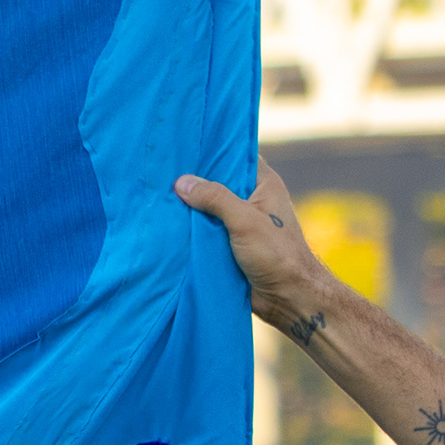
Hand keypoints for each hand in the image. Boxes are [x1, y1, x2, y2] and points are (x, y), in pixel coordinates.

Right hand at [172, 163, 343, 348]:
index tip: (185, 146)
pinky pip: (206, 233)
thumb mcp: (244, 220)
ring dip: (190, 209)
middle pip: (218, 184)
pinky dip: (191, 231)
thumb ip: (215, 198)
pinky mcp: (229, 245)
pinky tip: (167, 223)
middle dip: (195, 181)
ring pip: (209, 210)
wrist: (287, 298)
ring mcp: (240, 224)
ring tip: (157, 194)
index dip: (213, 151)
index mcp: (264, 184)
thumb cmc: (275, 254)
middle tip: (163, 170)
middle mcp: (252, 200)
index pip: (236, 157)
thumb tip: (181, 182)